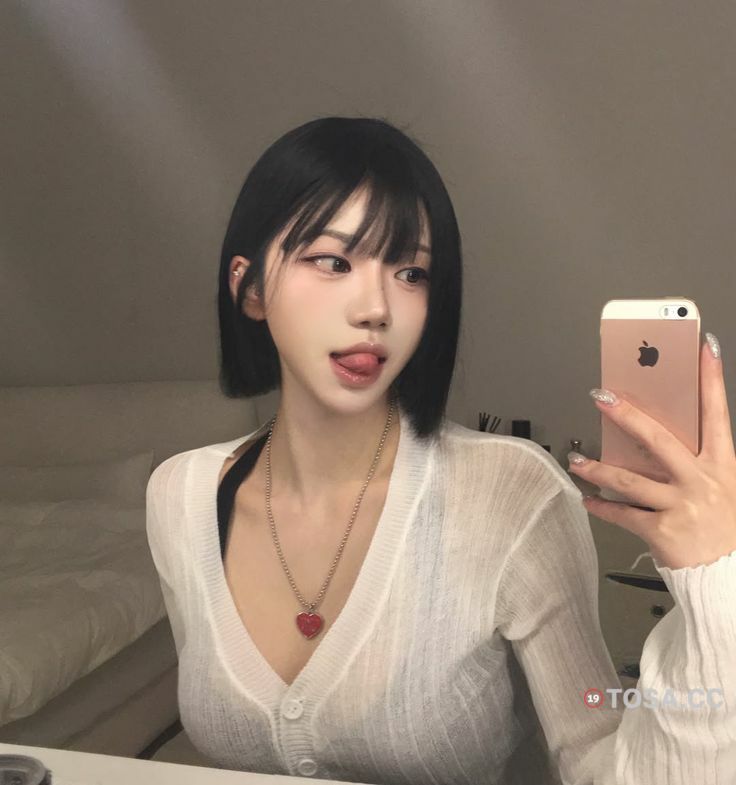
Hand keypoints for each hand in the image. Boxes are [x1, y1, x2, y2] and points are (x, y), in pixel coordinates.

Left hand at [567, 333, 735, 569]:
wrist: (729, 580)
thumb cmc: (723, 530)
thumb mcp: (721, 489)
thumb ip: (694, 464)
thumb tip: (654, 438)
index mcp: (721, 466)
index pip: (717, 413)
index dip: (710, 378)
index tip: (702, 347)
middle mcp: (702, 482)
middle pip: (659, 439)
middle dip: (627, 415)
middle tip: (601, 397)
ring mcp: (682, 506)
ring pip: (629, 480)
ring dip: (597, 468)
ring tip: (577, 460)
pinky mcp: (663, 531)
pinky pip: (623, 514)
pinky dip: (602, 507)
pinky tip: (588, 501)